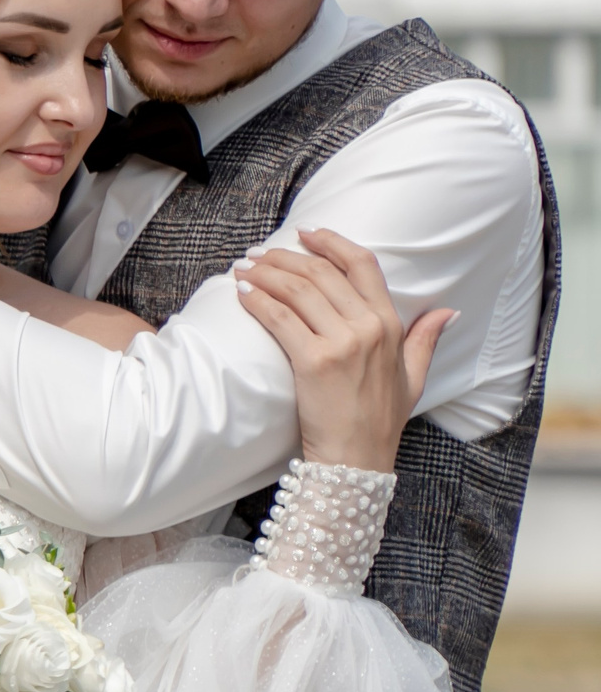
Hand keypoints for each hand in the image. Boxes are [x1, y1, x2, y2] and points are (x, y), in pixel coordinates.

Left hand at [234, 227, 455, 472]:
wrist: (356, 458)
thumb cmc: (380, 419)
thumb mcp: (414, 377)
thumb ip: (426, 339)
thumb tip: (447, 311)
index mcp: (391, 325)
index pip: (363, 265)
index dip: (332, 242)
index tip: (306, 233)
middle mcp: (368, 328)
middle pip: (322, 272)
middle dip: (286, 256)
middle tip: (260, 253)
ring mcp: (341, 344)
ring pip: (298, 289)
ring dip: (266, 273)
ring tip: (244, 269)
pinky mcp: (313, 361)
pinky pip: (280, 318)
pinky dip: (258, 300)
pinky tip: (243, 294)